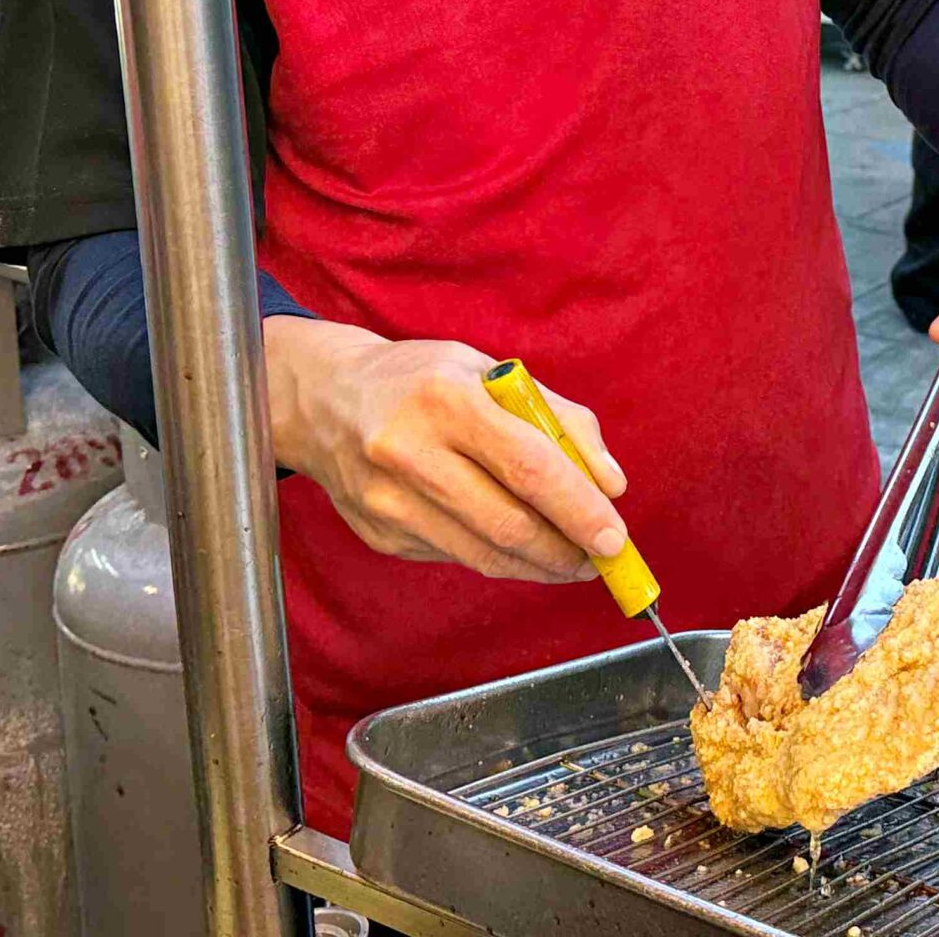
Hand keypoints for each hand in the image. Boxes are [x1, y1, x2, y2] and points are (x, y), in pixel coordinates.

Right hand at [263, 317, 629, 581]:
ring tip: (571, 560)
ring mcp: (387, 500)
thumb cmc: (423, 380)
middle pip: (507, 523)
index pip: (528, 467)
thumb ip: (560, 420)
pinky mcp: (378, 535)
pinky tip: (513, 543)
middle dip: (566, 550)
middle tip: (601, 559)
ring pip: (482, 553)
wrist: (322, 399)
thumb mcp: (491, 373)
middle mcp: (409, 451)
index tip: (615, 537)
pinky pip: (456, 555)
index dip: (579, 509)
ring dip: (538, 566)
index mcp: (446, 398)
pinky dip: (496, 556)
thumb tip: (611, 484)